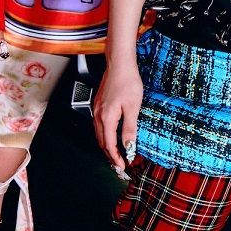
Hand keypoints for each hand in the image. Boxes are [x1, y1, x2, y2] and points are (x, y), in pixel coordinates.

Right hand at [93, 58, 142, 174]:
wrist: (119, 64)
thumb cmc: (127, 82)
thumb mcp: (133, 108)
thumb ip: (129, 129)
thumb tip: (129, 146)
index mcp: (107, 117)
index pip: (109, 144)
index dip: (116, 158)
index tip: (123, 166)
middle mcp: (98, 114)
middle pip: (101, 141)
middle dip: (109, 155)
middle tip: (119, 165)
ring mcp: (97, 109)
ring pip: (98, 134)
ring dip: (106, 146)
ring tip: (115, 154)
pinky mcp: (98, 104)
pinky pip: (98, 125)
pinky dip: (104, 136)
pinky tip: (110, 136)